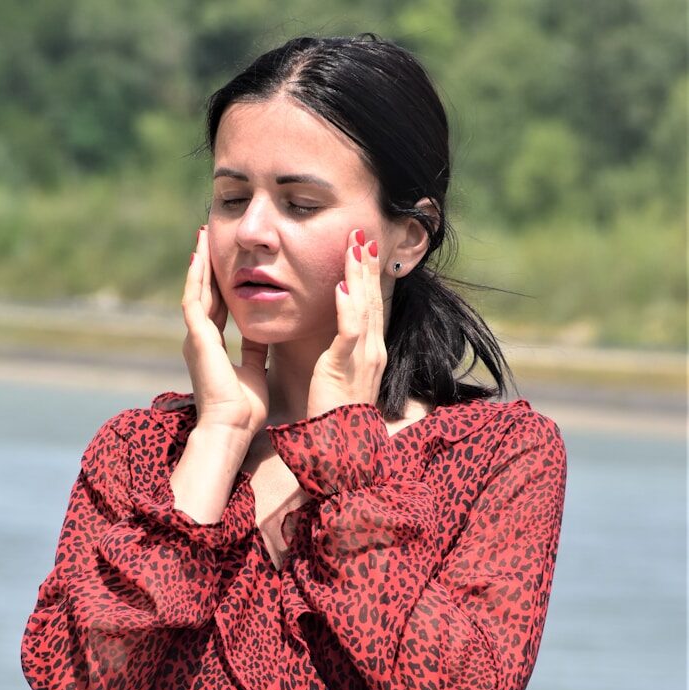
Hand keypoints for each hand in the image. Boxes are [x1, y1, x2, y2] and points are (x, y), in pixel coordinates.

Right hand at [181, 226, 268, 438]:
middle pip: (202, 293)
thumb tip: (262, 330)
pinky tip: (200, 257)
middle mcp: (199, 338)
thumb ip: (254, 348)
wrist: (231, 427)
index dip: (219, 283)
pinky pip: (194, 301)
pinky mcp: (196, 339)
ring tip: (202, 237)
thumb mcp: (253, 368)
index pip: (215, 306)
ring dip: (199, 263)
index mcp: (211, 346)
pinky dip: (196, 279)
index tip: (224, 261)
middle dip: (206, 265)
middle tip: (208, 237)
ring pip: (195, 291)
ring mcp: (195, 337)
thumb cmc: (243, 408)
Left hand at [307, 229, 386, 417]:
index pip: (369, 305)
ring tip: (355, 247)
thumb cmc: (333, 412)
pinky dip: (347, 309)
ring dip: (359, 276)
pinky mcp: (346, 367)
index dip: (366, 276)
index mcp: (369, 351)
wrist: (339, 445)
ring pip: (363, 308)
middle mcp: (372, 350)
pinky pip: (349, 333)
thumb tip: (328, 332)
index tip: (361, 250)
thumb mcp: (338, 374)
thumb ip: (337, 351)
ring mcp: (363, 358)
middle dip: (366, 265)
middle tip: (362, 233)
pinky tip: (341, 289)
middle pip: (371, 299)